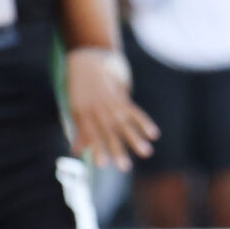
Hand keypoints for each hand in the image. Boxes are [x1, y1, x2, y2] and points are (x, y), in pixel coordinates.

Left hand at [65, 48, 157, 170]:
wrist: (87, 60)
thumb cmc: (79, 89)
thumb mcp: (75, 109)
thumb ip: (79, 131)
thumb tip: (76, 152)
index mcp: (83, 113)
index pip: (91, 133)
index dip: (96, 148)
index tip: (103, 165)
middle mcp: (98, 108)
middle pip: (109, 131)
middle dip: (118, 149)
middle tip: (125, 168)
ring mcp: (112, 102)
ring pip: (125, 122)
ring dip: (135, 138)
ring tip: (146, 153)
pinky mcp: (122, 96)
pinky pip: (134, 110)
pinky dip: (144, 122)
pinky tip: (154, 134)